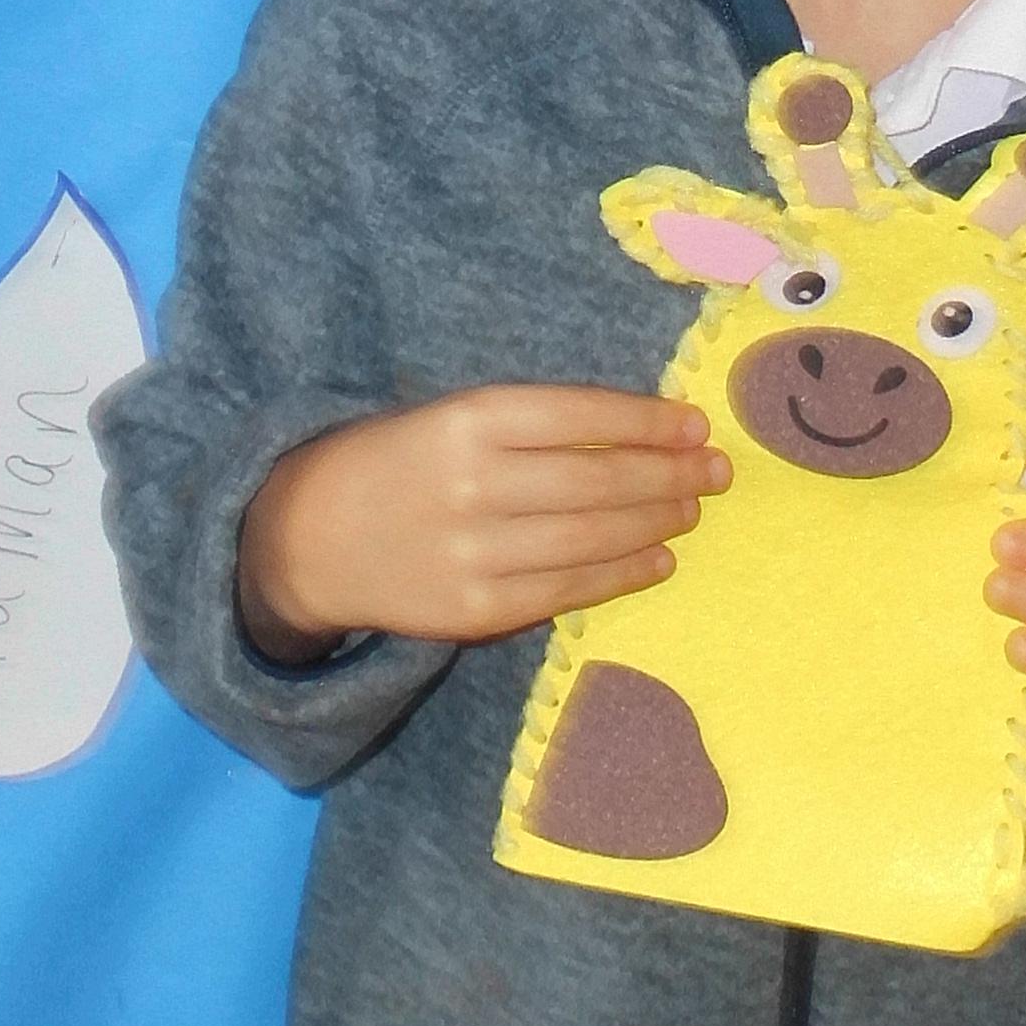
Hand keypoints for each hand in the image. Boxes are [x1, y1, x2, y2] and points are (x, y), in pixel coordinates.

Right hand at [240, 387, 726, 657]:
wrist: (310, 537)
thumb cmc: (399, 462)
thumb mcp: (453, 417)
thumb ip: (534, 423)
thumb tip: (643, 429)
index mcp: (468, 420)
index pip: (581, 416)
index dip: (648, 422)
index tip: (696, 424)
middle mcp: (474, 484)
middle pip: (598, 481)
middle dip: (669, 475)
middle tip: (715, 472)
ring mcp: (475, 553)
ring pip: (591, 537)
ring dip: (656, 523)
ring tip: (691, 509)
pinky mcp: (475, 609)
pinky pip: (567, 590)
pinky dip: (621, 574)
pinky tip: (657, 560)